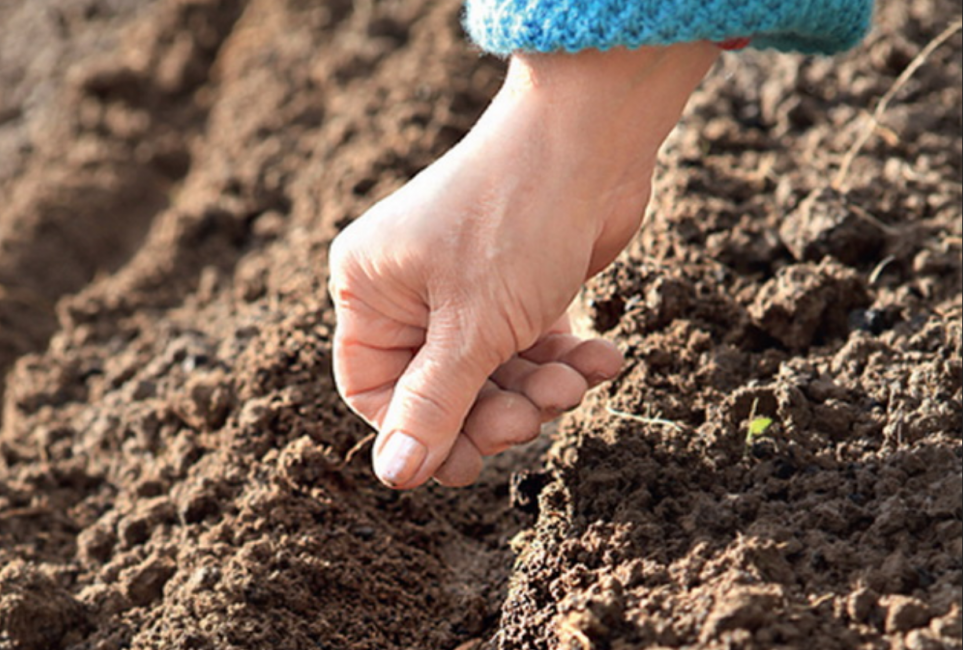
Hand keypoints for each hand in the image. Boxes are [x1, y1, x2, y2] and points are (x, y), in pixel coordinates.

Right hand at [329, 42, 718, 488]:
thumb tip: (392, 475)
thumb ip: (434, 406)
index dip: (420, 430)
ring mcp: (465, 286)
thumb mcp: (472, 329)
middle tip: (536, 412)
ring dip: (539, 388)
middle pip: (439, 390)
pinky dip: (565, 358)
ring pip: (491, 374)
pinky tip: (603, 358)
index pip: (373, 391)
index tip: (471, 458)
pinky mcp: (516, 285)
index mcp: (370, 289)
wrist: (592, 137)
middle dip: (495, 410)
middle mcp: (409, 289)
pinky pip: (529, 346)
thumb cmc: (517, 220)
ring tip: (576, 376)